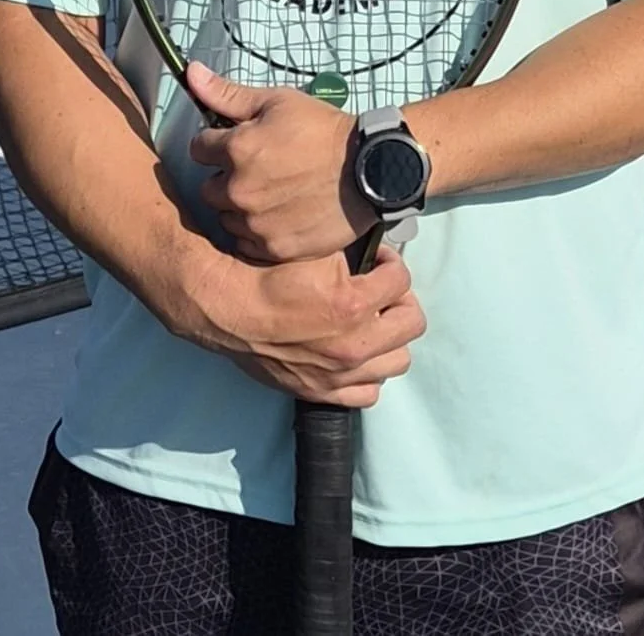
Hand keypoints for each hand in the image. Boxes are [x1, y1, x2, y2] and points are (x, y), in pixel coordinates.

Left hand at [187, 63, 376, 261]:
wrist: (371, 167)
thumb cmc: (325, 131)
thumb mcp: (278, 101)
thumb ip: (228, 94)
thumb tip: (192, 74)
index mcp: (236, 150)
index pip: (198, 149)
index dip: (216, 143)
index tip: (237, 143)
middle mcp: (239, 189)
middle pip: (209, 188)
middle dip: (226, 177)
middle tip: (258, 169)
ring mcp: (256, 222)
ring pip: (227, 218)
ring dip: (240, 207)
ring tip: (272, 193)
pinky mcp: (275, 247)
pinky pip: (248, 244)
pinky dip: (258, 232)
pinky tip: (279, 215)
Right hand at [203, 243, 425, 406]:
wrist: (230, 311)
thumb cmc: (268, 276)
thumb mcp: (315, 250)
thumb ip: (353, 253)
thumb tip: (373, 251)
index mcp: (355, 304)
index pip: (401, 279)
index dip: (390, 262)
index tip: (378, 260)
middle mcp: (355, 345)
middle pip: (412, 323)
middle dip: (401, 300)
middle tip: (383, 291)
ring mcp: (341, 374)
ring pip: (398, 360)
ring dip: (391, 337)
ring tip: (373, 322)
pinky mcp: (324, 392)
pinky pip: (369, 393)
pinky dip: (369, 373)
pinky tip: (355, 353)